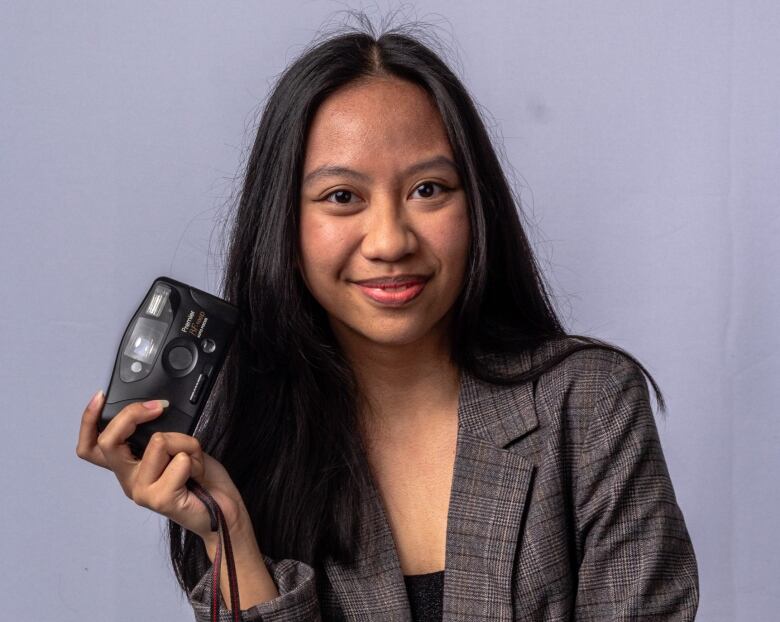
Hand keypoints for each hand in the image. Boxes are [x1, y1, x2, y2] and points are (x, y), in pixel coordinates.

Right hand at [76, 390, 249, 544]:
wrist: (223, 511)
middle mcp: (129, 479)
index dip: (88, 421)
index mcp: (129, 465)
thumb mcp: (176, 447)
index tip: (100, 396)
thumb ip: (158, 434)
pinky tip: (196, 475)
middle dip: (134, 414)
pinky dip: (195, 459)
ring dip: (185, 442)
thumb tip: (154, 411)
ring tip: (192, 460)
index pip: (92, 447)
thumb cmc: (200, 478)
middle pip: (109, 440)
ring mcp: (141, 491)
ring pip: (157, 441)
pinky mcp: (159, 499)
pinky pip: (179, 460)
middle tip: (159, 408)